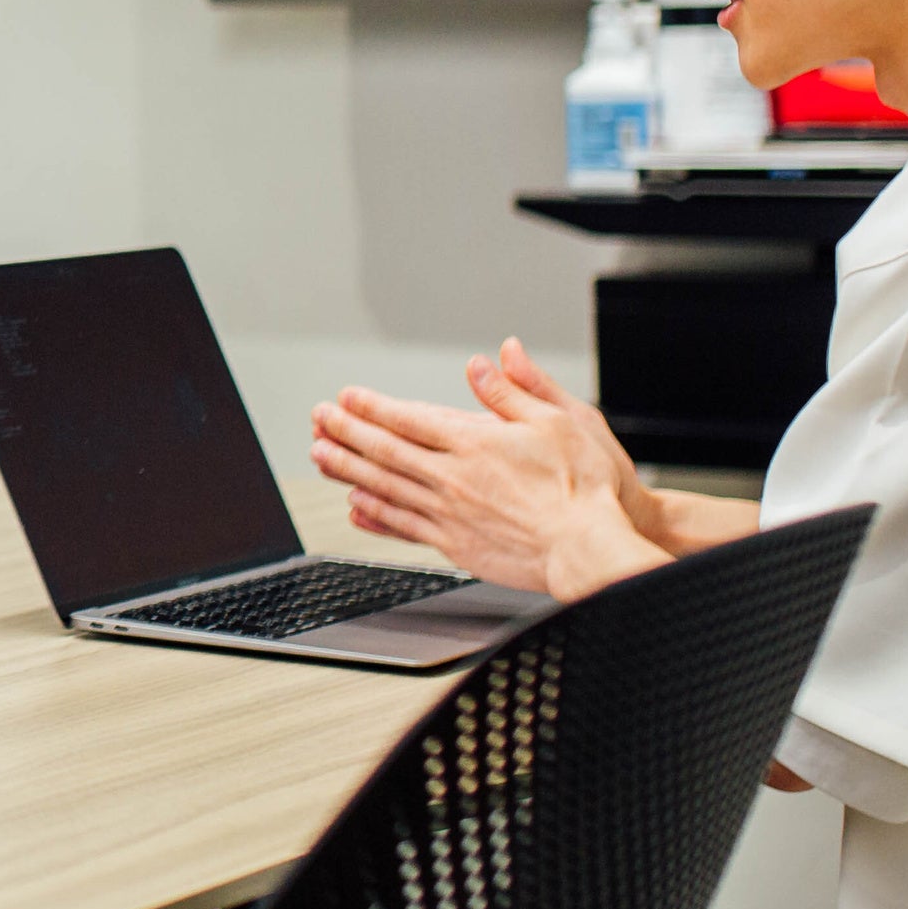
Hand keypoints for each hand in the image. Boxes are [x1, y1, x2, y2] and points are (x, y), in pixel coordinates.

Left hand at [308, 336, 666, 599]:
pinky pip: (403, 526)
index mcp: (476, 443)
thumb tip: (489, 360)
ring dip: (348, 469)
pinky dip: (374, 514)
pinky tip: (355, 505)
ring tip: (319, 455)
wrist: (590, 548)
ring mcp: (450, 513)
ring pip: (385, 487)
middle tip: (317, 420)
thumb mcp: (561, 420)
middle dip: (346, 432)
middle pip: (386, 450)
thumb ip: (515, 391)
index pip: (410, 419)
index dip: (373, 406)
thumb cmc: (585, 487)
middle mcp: (454, 477)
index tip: (346, 397)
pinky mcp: (456, 544)